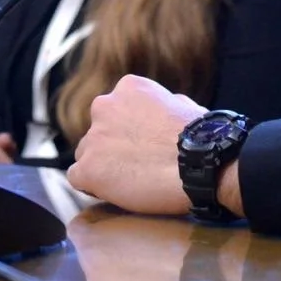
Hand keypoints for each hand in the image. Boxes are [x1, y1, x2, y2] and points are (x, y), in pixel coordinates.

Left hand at [66, 75, 208, 215]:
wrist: (201, 165)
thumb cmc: (202, 139)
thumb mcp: (183, 105)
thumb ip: (162, 105)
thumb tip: (162, 110)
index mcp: (128, 88)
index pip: (115, 111)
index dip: (128, 133)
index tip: (143, 147)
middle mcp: (104, 106)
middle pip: (99, 133)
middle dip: (112, 148)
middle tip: (136, 166)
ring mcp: (93, 138)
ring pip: (87, 155)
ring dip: (103, 168)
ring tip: (131, 183)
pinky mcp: (88, 168)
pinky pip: (78, 178)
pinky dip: (93, 186)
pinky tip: (115, 192)